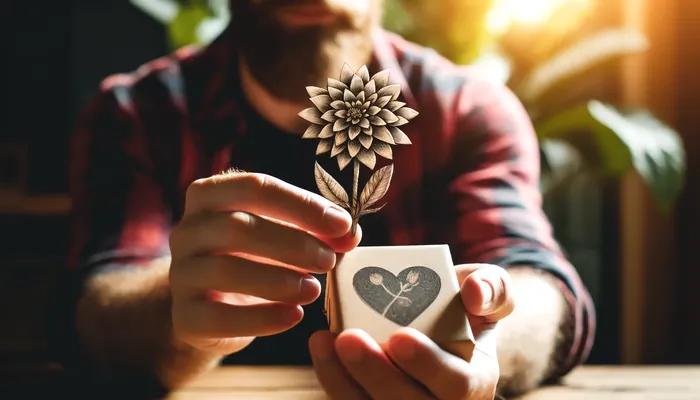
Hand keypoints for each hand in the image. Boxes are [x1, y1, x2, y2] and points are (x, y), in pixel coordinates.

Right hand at [169, 172, 359, 354]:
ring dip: (278, 280)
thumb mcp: (284, 235)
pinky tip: (294, 316)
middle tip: (329, 260)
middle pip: (237, 227)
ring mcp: (180, 273)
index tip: (342, 224)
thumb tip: (349, 234)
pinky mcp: (184, 316)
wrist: (215, 307)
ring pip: (224, 270)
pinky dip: (262, 318)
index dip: (302, 205)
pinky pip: (219, 317)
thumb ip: (317, 230)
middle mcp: (187, 230)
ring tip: (314, 289)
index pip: (255, 187)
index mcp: (210, 195)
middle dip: (292, 243)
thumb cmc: (255, 257)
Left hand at [309, 263, 513, 398]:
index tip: (400, 336)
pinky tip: (320, 345)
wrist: (443, 322)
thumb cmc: (466, 307)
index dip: (427, 365)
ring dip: (344, 381)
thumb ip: (493, 287)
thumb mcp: (490, 290)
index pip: (457, 386)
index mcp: (476, 382)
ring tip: (325, 341)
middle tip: (347, 337)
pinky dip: (333, 379)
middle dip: (375, 374)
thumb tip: (474, 295)